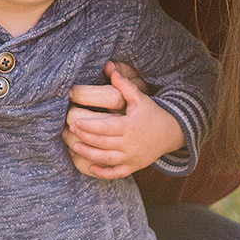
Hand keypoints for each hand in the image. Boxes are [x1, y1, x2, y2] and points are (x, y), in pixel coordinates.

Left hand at [62, 61, 184, 178]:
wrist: (172, 133)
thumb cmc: (152, 114)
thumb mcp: (140, 98)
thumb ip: (124, 85)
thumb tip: (109, 67)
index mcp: (130, 126)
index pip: (105, 127)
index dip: (89, 126)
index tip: (75, 122)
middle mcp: (130, 143)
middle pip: (102, 143)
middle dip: (84, 138)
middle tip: (68, 132)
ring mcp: (132, 157)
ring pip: (106, 159)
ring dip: (89, 154)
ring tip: (74, 147)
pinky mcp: (134, 166)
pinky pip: (117, 173)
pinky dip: (103, 172)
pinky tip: (90, 167)